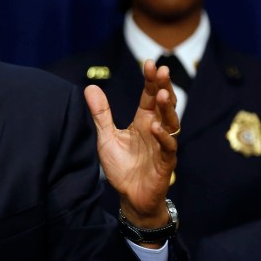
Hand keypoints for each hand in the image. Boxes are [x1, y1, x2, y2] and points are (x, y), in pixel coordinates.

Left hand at [85, 59, 178, 226]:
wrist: (130, 197)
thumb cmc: (122, 167)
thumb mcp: (106, 137)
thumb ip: (101, 114)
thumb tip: (90, 87)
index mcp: (143, 121)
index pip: (149, 96)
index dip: (150, 80)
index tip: (149, 63)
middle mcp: (156, 130)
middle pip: (163, 104)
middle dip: (163, 87)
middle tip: (162, 70)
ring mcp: (163, 146)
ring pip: (170, 123)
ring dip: (167, 109)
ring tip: (162, 93)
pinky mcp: (165, 164)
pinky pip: (168, 148)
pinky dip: (163, 138)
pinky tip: (155, 127)